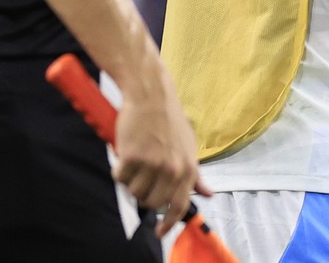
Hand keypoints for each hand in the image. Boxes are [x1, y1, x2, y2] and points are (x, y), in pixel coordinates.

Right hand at [113, 79, 210, 237]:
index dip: (168, 223)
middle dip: (144, 195)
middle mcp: (172, 169)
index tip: (159, 232)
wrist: (151, 96)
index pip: (179, 206)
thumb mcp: (189, 147)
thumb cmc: (169, 120)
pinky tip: (126, 154)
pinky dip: (119, 169)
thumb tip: (209, 194)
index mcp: (188, 168)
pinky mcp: (132, 157)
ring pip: (134, 192)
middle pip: (152, 202)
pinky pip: (120, 177)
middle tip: (141, 179)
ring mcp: (152, 164)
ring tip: (134, 163)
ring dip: (130, 182)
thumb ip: (196, 174)